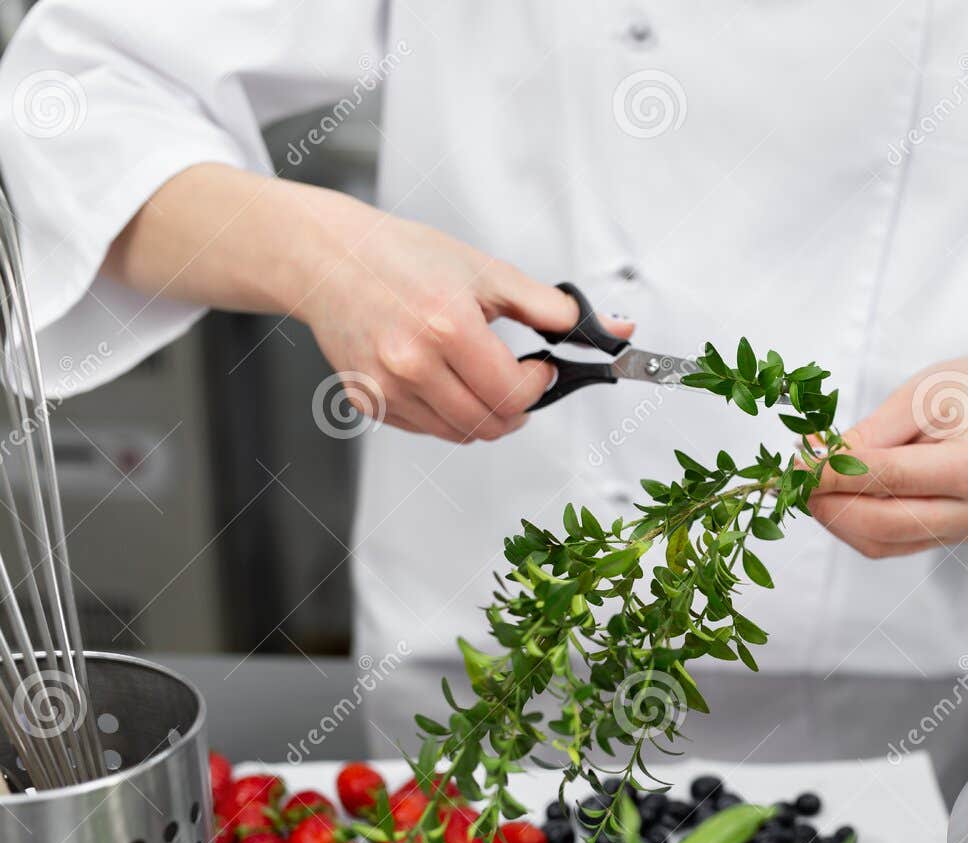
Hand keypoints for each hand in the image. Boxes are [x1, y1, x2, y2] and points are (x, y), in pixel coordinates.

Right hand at [296, 200, 632, 442]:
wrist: (330, 259)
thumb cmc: (403, 258)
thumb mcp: (486, 272)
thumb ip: (551, 307)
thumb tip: (612, 329)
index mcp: (446, 327)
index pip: (513, 394)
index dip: (538, 386)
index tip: (540, 368)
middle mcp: (412, 363)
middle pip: (490, 424)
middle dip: (517, 408)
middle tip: (518, 378)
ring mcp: (386, 388)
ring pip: (460, 433)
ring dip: (485, 415)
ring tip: (482, 377)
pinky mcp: (368, 401)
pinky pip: (427, 428)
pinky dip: (446, 413)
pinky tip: (443, 378)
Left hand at [809, 352, 967, 558]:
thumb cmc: (967, 392)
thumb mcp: (919, 394)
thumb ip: (870, 434)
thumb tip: (816, 462)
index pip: (891, 478)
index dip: (835, 473)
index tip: (795, 462)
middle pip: (884, 522)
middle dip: (829, 502)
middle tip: (794, 477)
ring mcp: (965, 532)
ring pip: (880, 542)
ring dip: (835, 517)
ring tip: (809, 483)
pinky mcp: (946, 540)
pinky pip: (887, 545)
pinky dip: (852, 524)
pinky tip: (834, 496)